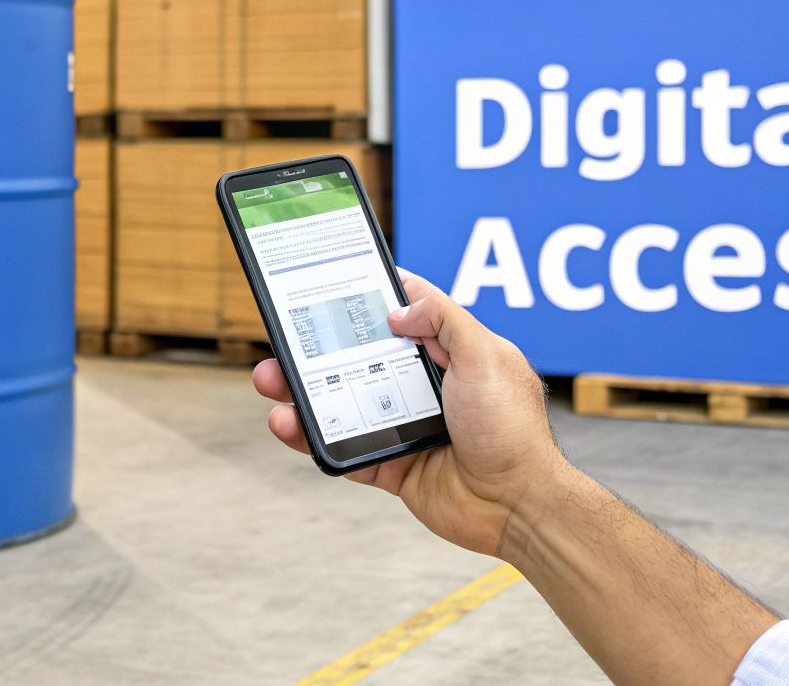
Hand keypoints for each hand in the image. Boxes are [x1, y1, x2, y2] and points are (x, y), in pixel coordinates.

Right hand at [252, 273, 568, 555]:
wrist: (517, 504)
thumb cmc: (512, 430)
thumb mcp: (486, 357)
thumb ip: (446, 320)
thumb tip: (399, 307)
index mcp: (452, 354)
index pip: (405, 315)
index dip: (370, 299)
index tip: (332, 283)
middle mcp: (426, 387)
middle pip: (361, 358)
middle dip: (319, 348)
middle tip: (283, 338)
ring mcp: (407, 425)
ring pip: (344, 402)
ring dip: (304, 392)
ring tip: (271, 381)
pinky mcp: (393, 465)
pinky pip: (344, 449)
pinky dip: (313, 438)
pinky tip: (288, 425)